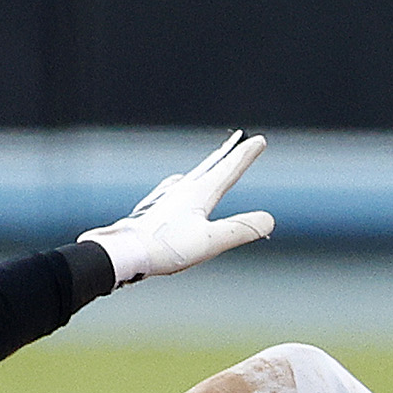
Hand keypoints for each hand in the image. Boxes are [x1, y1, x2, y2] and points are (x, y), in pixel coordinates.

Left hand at [82, 131, 274, 284]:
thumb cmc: (165, 248)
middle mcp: (183, 189)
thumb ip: (240, 229)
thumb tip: (269, 220)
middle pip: (211, 166)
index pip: (229, 169)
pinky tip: (179, 186)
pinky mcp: (155, 208)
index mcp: (199, 193)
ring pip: (194, 175)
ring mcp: (167, 197)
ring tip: (213, 161)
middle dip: (228, 154)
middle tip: (239, 140)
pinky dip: (188, 181)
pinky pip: (177, 187)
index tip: (259, 139)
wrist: (123, 252)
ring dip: (208, 166)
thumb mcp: (210, 241)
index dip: (245, 155)